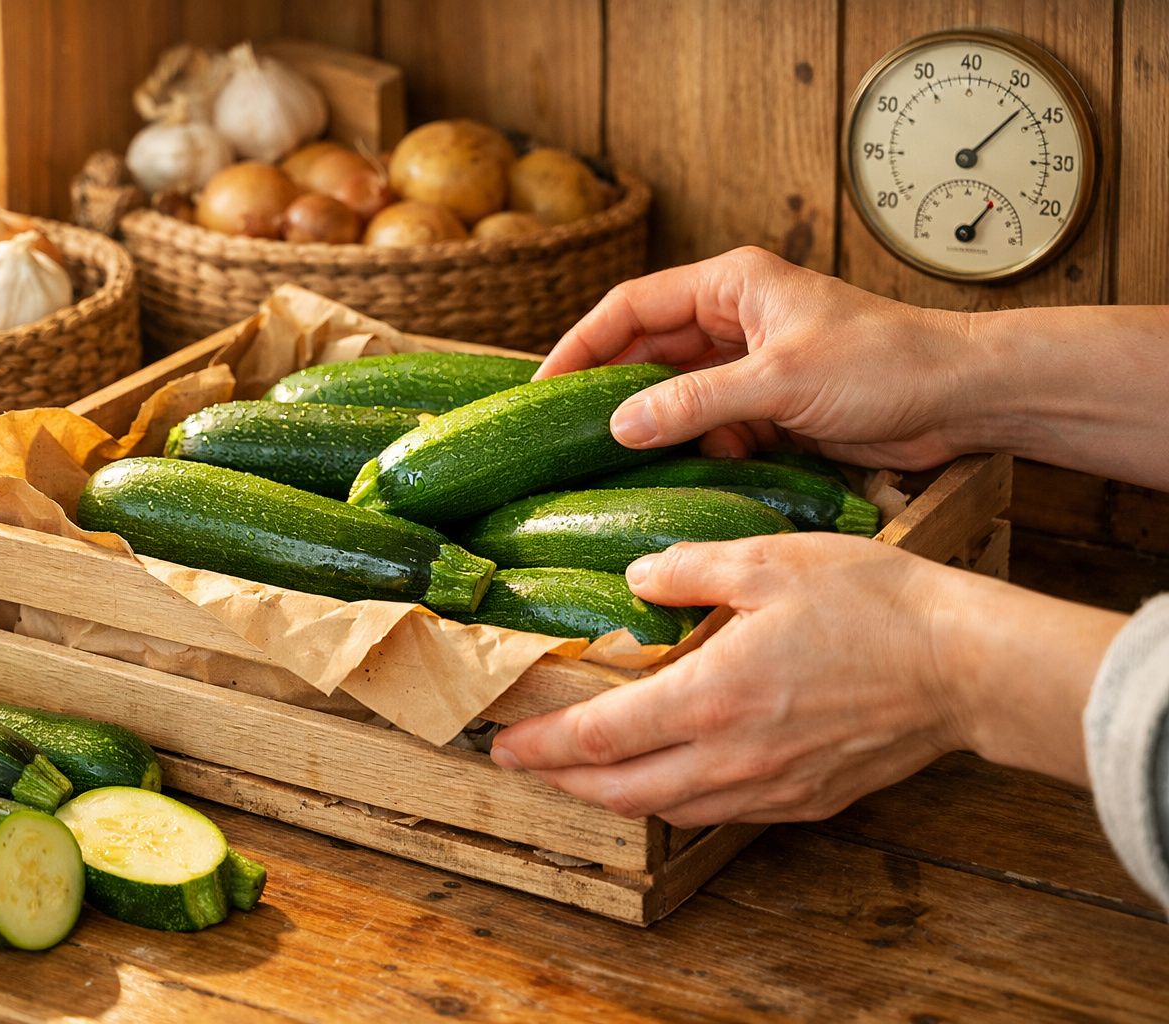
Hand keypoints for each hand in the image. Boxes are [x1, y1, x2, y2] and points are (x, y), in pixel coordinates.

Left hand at [489, 534, 1124, 825]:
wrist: (964, 665)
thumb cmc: (873, 604)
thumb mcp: (769, 560)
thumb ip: (688, 569)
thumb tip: (634, 578)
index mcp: (710, 696)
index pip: (597, 738)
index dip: (539, 745)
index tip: (501, 741)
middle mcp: (732, 756)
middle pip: (620, 792)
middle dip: (562, 783)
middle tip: (525, 763)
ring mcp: (771, 786)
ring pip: (668, 810)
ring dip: (616, 796)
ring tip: (585, 773)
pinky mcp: (807, 798)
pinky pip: (721, 812)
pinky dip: (678, 799)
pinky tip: (672, 774)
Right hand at [538, 247, 989, 469]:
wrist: (963, 398)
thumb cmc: (884, 364)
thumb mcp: (781, 380)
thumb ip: (696, 402)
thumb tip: (619, 426)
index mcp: (731, 285)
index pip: (630, 307)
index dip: (579, 345)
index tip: (542, 389)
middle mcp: (733, 318)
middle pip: (645, 353)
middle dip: (608, 394)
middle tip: (562, 437)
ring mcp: (749, 364)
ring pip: (674, 396)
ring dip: (651, 429)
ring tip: (608, 466)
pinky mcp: (769, 406)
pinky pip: (709, 427)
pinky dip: (693, 451)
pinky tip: (679, 476)